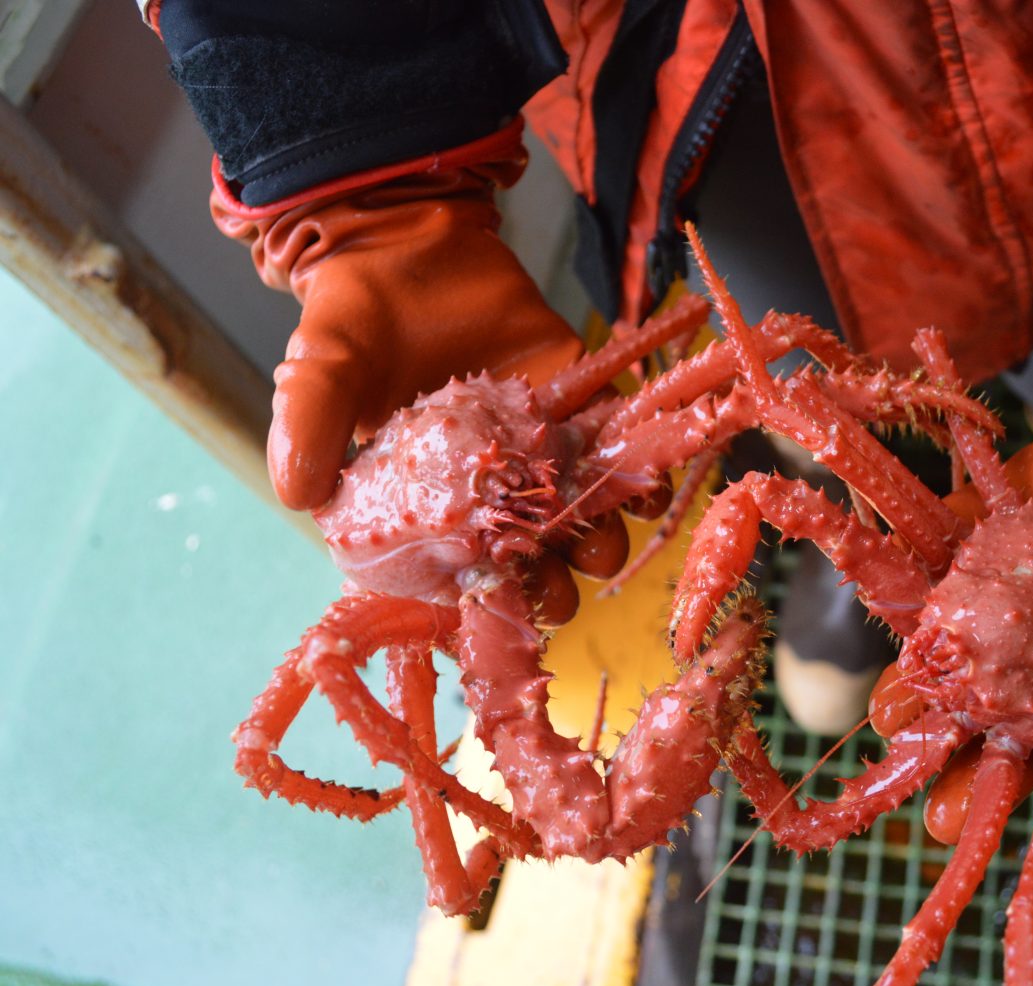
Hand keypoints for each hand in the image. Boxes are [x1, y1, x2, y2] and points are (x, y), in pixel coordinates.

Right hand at [212, 152, 646, 620]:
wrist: (408, 243)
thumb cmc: (355, 318)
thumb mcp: (321, 369)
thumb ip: (311, 425)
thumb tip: (294, 492)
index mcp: (428, 505)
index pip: (461, 573)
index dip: (484, 599)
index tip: (499, 605)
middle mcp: (489, 491)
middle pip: (534, 561)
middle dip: (555, 582)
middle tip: (559, 580)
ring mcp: (539, 453)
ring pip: (585, 520)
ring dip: (602, 539)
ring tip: (601, 539)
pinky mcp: (580, 407)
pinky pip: (619, 453)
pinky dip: (642, 475)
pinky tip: (647, 484)